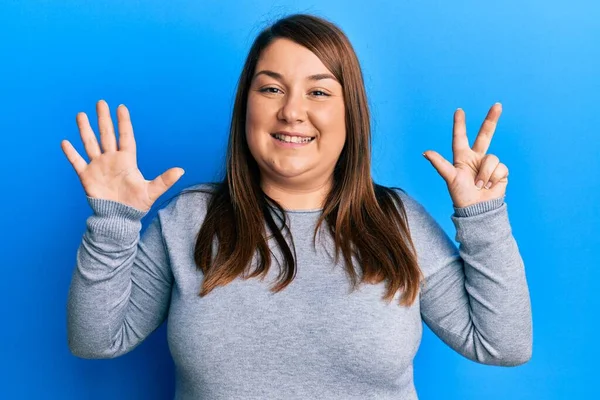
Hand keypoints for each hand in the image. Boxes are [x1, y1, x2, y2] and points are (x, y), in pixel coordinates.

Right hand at [61, 100, 184, 211]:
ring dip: (85, 130)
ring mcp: (98, 167)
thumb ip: (165, 180)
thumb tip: (181, 171)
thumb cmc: (136, 205)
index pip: (125, 137)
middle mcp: (111, 160)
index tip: (121, 107)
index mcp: (127, 160)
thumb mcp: (152, 191)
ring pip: (90, 144)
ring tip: (81, 114)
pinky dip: (71, 153)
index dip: (123, 123)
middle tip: (101, 102)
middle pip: (106, 135)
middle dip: (103, 119)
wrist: (119, 218)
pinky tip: (65, 142)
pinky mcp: (87, 176)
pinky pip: (77, 162)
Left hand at [423, 103, 508, 208]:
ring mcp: (489, 164)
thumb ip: (439, 163)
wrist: (478, 209)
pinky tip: (490, 186)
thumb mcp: (449, 178)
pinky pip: (500, 167)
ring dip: (485, 174)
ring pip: (491, 158)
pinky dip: (494, 177)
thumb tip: (425, 152)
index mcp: (462, 158)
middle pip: (485, 135)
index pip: (460, 138)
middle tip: (497, 105)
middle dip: (491, 120)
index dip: (459, 125)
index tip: (459, 110)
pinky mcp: (500, 171)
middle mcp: (476, 158)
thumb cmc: (461, 195)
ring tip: (480, 185)